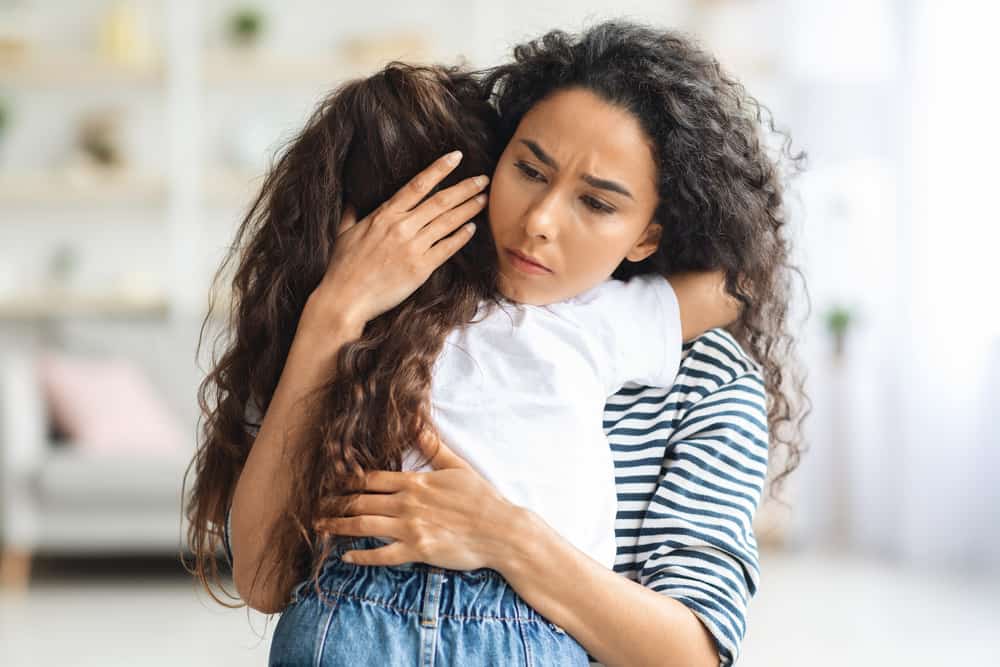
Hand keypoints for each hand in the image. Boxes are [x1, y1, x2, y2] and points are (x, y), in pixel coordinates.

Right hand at [311, 151, 488, 325]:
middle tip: (484, 179)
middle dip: (465, 188)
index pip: (418, 185)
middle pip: (441, 201)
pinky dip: (461, 236)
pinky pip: (447, 248)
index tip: (456, 157)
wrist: (345, 299)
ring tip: (484, 199)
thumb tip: (351, 200)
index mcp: (384, 215)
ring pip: (448, 222)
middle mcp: (401, 226)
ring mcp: (413, 247)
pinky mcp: (421, 268)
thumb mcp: (343, 234)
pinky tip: (473, 228)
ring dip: (469, 208)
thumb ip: (351, 213)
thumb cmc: (342, 268)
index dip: (440, 169)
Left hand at [312, 427, 526, 571]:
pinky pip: (382, 555)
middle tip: (316, 506)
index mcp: (415, 482)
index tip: (330, 481)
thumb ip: (434, 448)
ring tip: (322, 527)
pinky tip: (346, 557)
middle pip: (361, 501)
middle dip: (336, 503)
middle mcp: (407, 503)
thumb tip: (418, 425)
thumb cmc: (481, 498)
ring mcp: (411, 528)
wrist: (500, 531)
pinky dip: (361, 556)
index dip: (348, 479)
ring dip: (339, 526)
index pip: (372, 478)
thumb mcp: (458, 467)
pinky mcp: (417, 551)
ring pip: (365, 525)